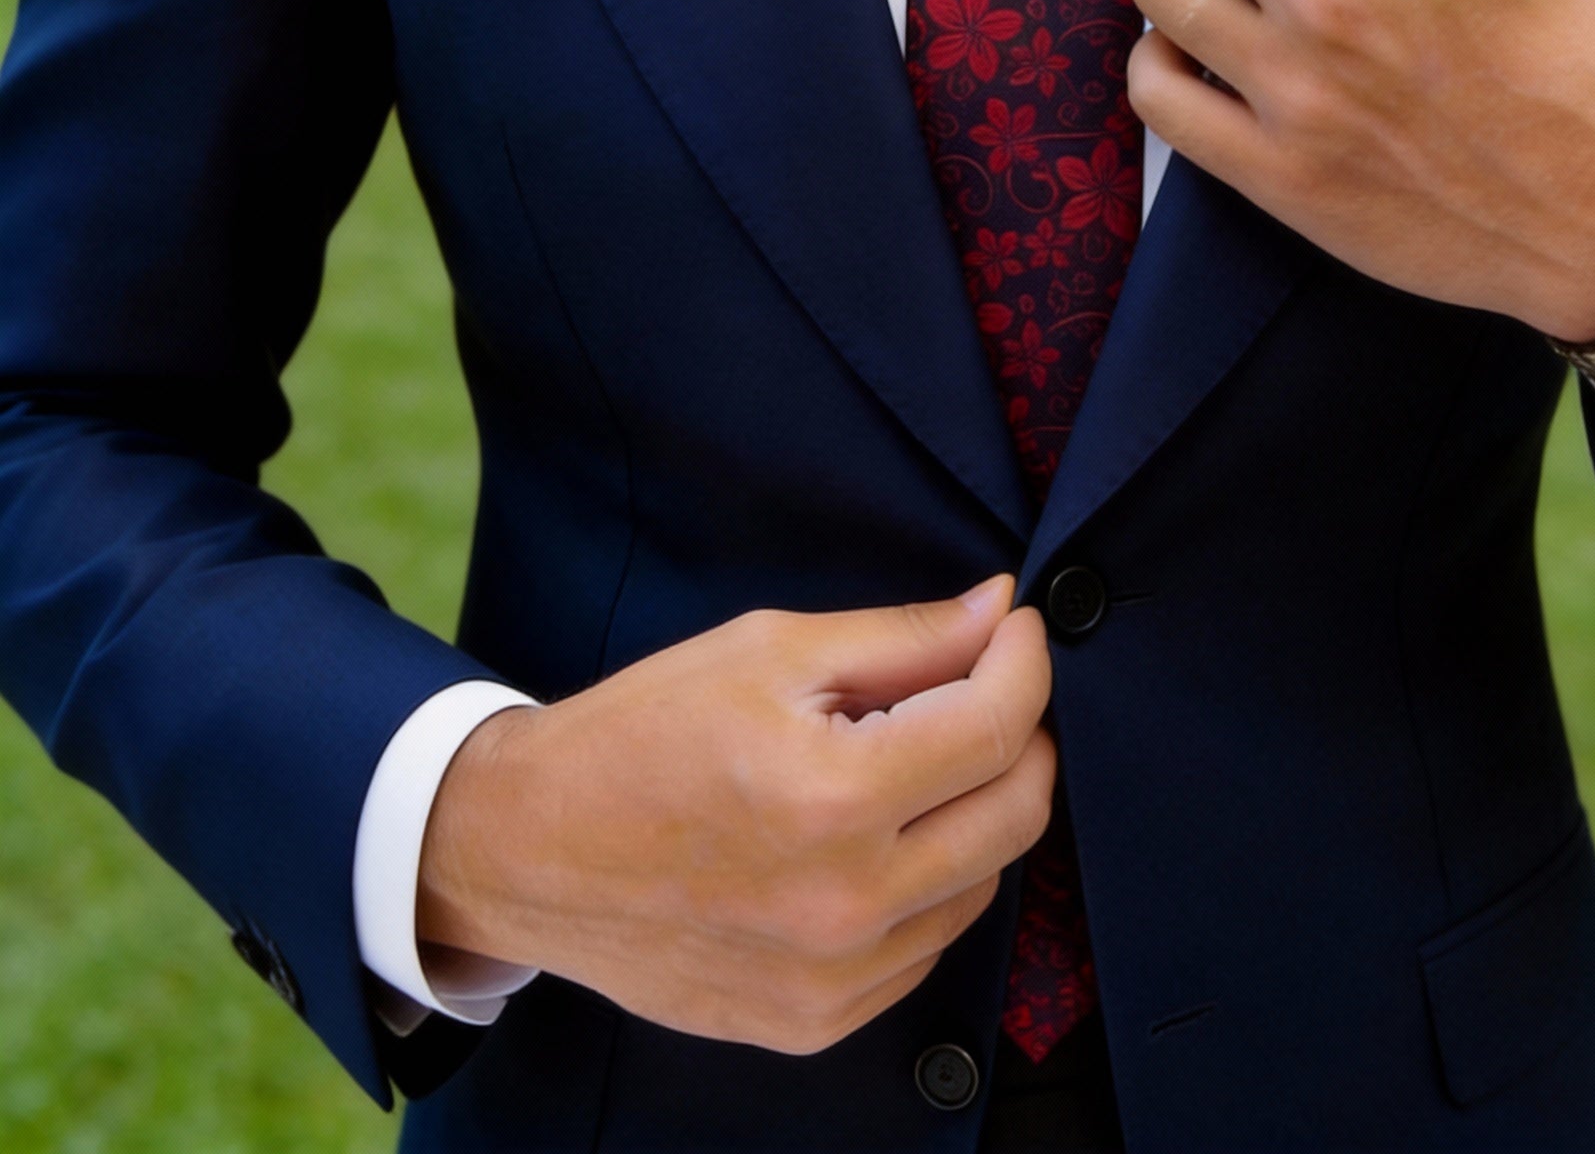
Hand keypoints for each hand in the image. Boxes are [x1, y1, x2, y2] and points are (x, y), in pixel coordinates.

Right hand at [416, 576, 1054, 1053]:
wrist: (529, 852)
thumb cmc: (642, 733)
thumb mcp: (769, 650)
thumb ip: (902, 638)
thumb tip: (999, 611)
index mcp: (832, 796)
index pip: (997, 726)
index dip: (1025, 662)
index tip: (1017, 629)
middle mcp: (846, 902)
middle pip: (1017, 812)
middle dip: (1023, 733)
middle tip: (988, 685)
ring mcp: (834, 979)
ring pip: (985, 882)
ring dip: (977, 809)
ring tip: (914, 760)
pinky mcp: (817, 1023)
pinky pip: (928, 944)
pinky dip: (930, 881)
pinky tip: (878, 835)